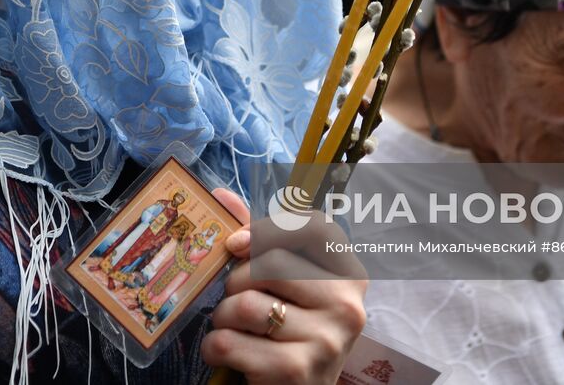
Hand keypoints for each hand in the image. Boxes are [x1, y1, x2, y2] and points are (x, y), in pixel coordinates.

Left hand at [202, 188, 366, 383]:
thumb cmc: (290, 333)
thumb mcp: (287, 286)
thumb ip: (259, 240)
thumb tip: (219, 196)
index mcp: (349, 275)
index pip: (316, 226)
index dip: (268, 228)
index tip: (236, 245)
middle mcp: (347, 306)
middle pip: (270, 265)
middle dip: (235, 283)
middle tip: (235, 301)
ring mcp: (326, 340)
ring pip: (245, 304)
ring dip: (222, 317)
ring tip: (231, 329)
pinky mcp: (296, 372)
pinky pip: (229, 342)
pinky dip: (214, 347)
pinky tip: (225, 354)